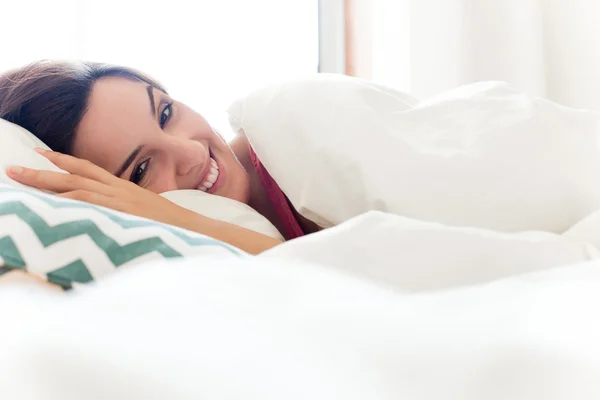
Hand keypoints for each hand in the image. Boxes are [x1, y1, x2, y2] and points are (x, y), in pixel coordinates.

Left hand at [6, 149, 193, 227]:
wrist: (198, 230)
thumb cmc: (174, 227)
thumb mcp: (147, 215)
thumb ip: (127, 212)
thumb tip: (111, 217)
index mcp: (125, 190)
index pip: (89, 170)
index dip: (63, 161)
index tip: (40, 154)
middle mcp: (120, 192)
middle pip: (75, 176)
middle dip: (41, 172)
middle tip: (12, 169)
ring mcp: (120, 203)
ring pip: (75, 188)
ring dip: (45, 183)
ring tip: (18, 178)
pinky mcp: (122, 215)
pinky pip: (88, 205)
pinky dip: (66, 203)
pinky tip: (46, 204)